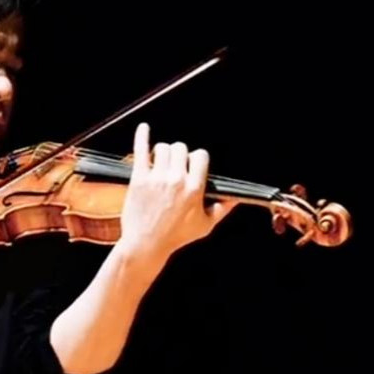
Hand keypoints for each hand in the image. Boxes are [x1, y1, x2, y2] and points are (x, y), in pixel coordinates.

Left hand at [117, 123, 236, 273]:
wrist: (146, 245)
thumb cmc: (174, 237)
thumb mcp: (205, 226)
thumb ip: (221, 209)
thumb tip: (235, 199)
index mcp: (194, 188)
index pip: (200, 156)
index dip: (197, 158)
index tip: (193, 164)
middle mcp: (176, 180)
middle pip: (181, 148)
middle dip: (180, 154)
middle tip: (176, 164)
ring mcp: (157, 178)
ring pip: (163, 148)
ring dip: (164, 152)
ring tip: (161, 162)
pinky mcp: (139, 179)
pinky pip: (141, 151)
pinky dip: (142, 137)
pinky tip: (144, 128)